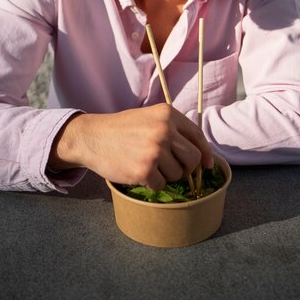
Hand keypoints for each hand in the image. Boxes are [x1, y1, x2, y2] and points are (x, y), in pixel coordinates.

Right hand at [48, 104, 212, 189]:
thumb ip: (173, 129)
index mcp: (167, 114)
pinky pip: (161, 185)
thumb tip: (200, 154)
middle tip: (171, 168)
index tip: (207, 165)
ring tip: (147, 164)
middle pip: (193, 158)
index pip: (197, 136)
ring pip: (178, 174)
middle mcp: (164, 130)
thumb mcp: (149, 118)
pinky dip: (152, 183)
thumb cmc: (122, 129)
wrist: (92, 137)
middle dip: (186, 168)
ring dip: (166, 175)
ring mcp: (155, 150)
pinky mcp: (145, 169)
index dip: (206, 154)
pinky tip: (138, 171)